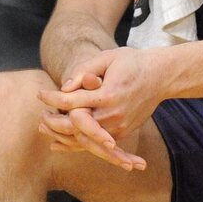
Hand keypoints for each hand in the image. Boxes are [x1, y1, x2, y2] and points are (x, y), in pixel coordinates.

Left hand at [39, 48, 161, 157]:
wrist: (161, 76)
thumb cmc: (133, 63)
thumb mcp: (109, 57)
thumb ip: (85, 70)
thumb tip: (64, 87)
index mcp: (109, 94)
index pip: (71, 101)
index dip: (52, 98)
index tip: (40, 93)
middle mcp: (114, 114)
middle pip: (73, 125)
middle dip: (53, 121)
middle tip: (41, 115)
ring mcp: (119, 127)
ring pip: (82, 139)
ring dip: (61, 135)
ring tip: (45, 128)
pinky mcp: (122, 133)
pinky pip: (94, 143)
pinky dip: (75, 143)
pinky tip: (59, 142)